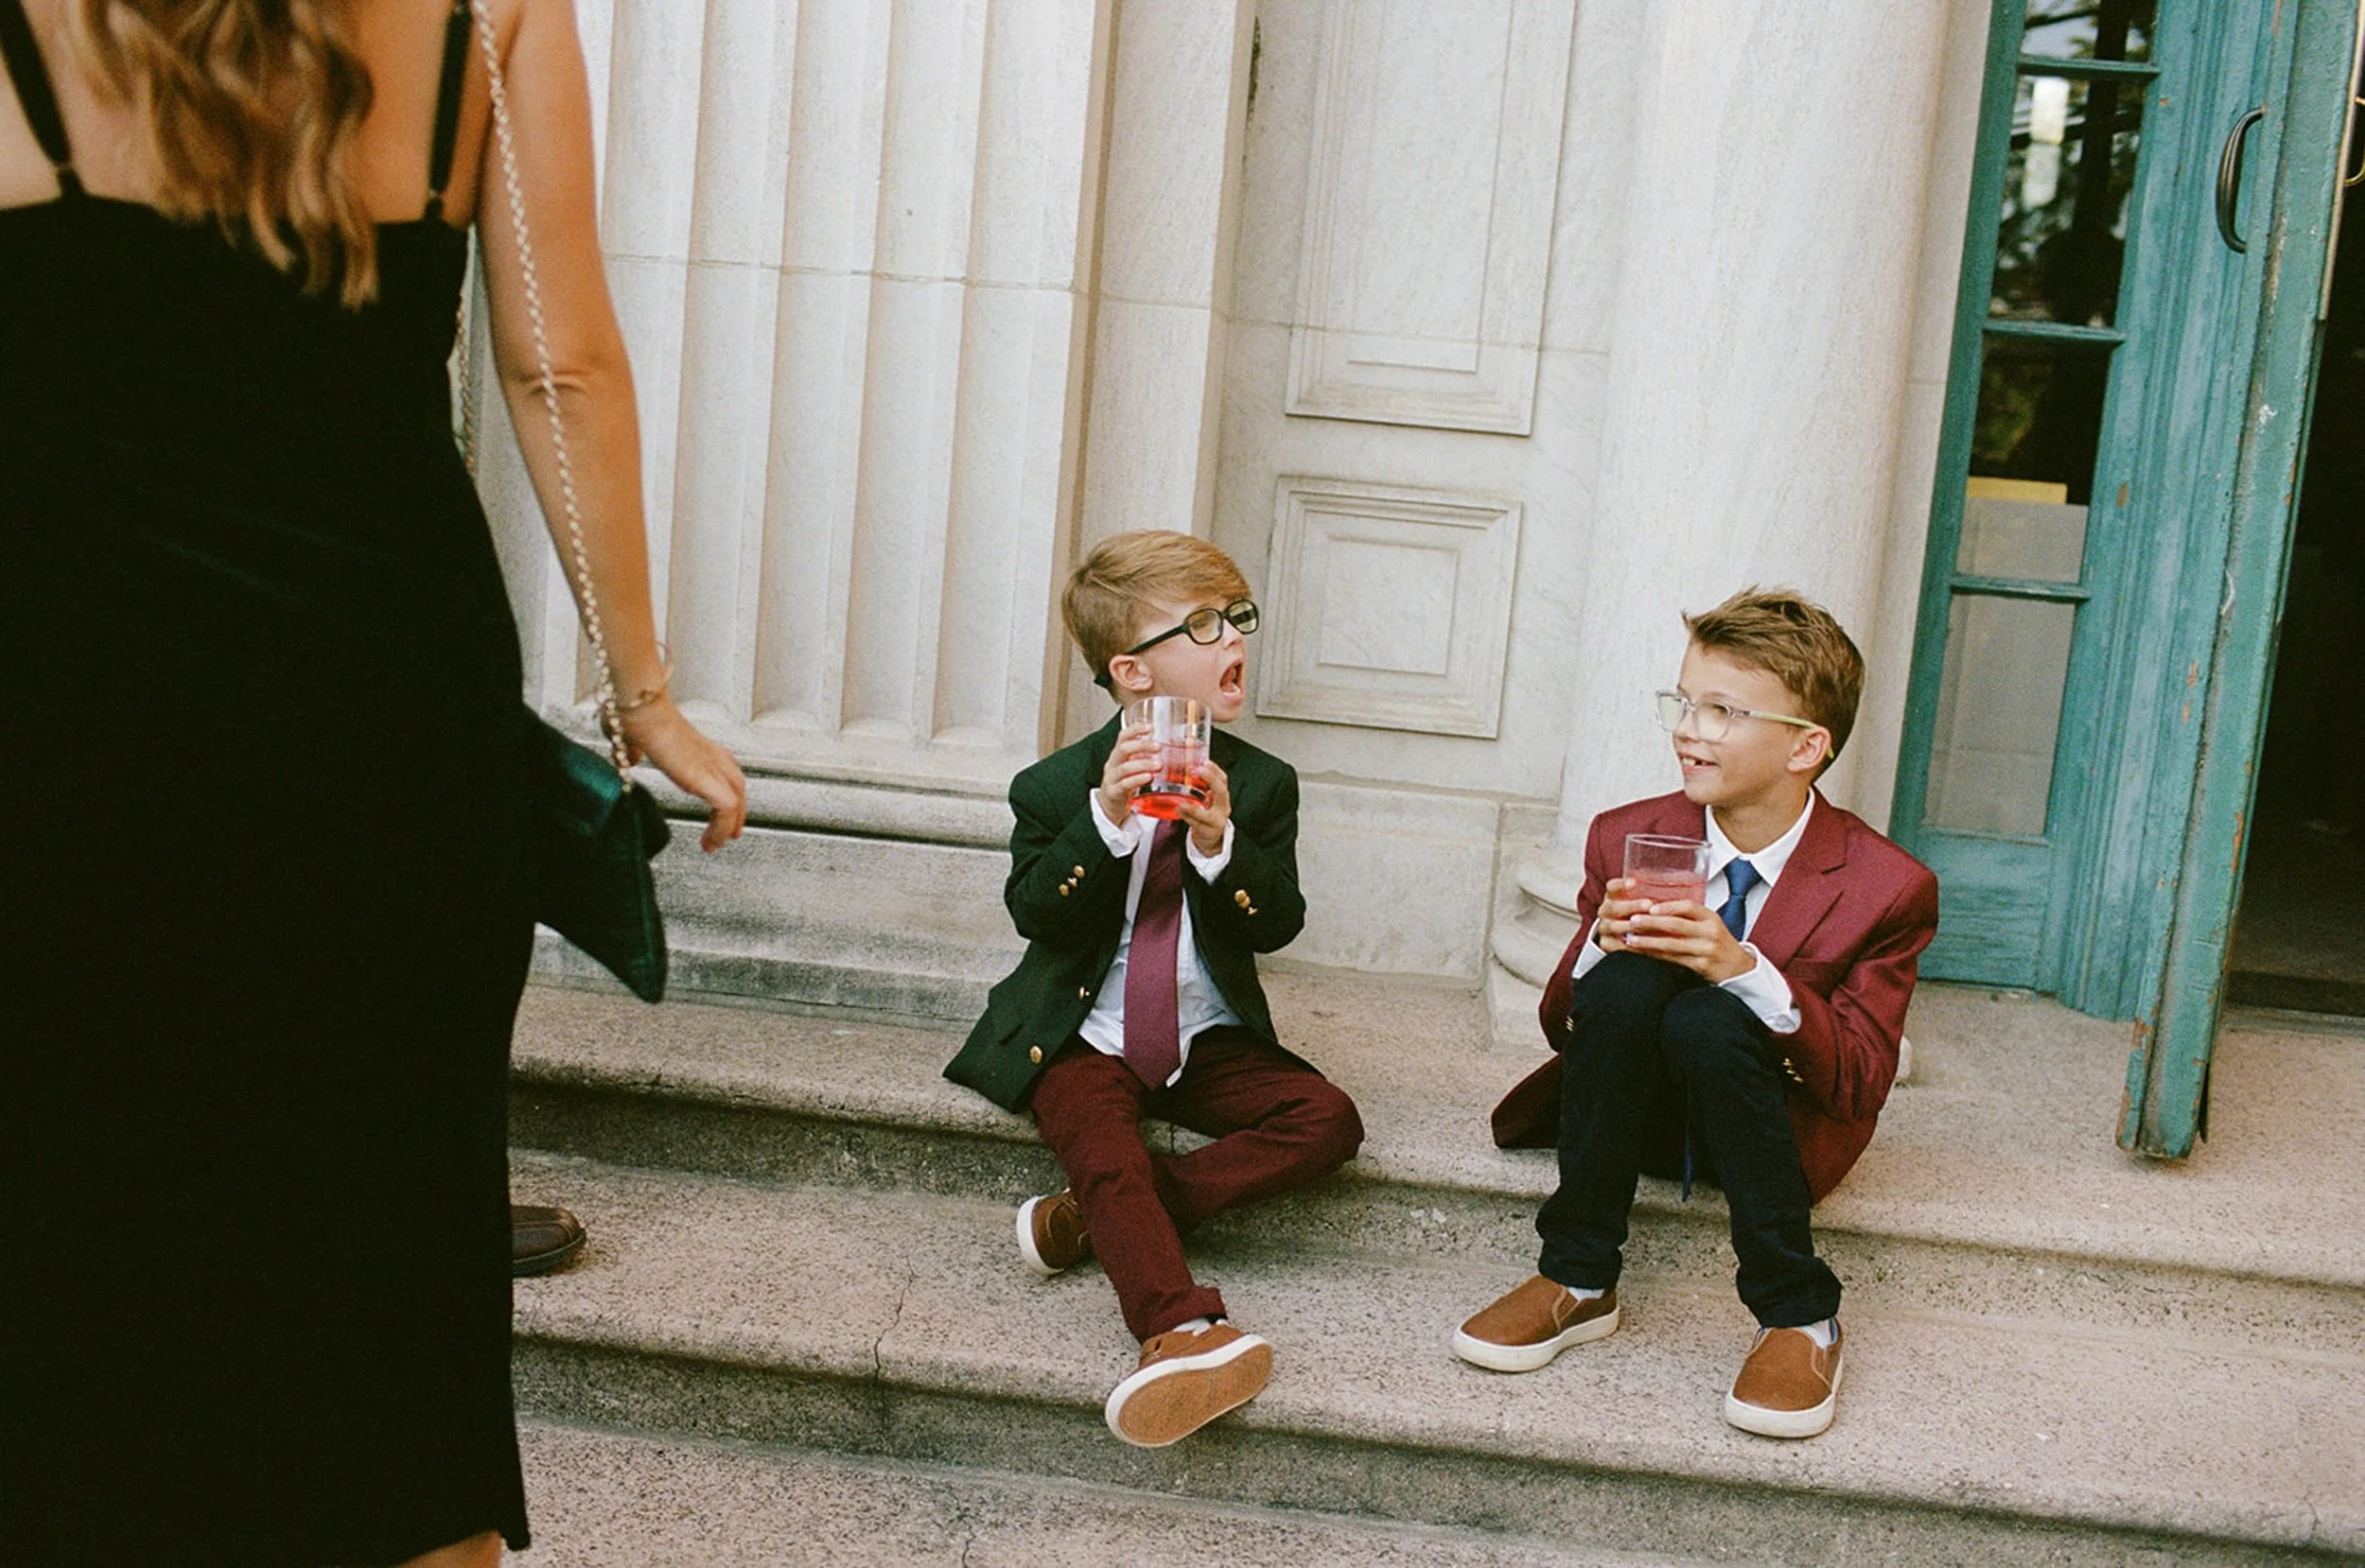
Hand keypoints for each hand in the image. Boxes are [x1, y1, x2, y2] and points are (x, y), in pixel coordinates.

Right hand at [615, 697, 746, 851]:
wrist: (636, 704)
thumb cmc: (631, 712)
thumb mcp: (627, 736)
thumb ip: (630, 750)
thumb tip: (628, 759)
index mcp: (691, 741)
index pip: (719, 763)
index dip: (723, 784)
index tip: (718, 805)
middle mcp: (704, 751)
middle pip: (735, 780)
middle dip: (737, 807)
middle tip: (731, 831)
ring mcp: (706, 762)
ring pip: (736, 794)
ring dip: (731, 821)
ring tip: (719, 842)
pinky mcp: (702, 775)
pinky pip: (725, 807)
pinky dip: (722, 826)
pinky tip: (712, 840)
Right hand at [1095, 723, 1160, 824]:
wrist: (1110, 804)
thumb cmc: (1125, 782)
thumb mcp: (1133, 766)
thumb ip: (1147, 756)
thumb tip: (1171, 747)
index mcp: (1118, 754)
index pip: (1123, 736)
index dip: (1135, 729)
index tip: (1151, 727)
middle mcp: (1113, 763)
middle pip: (1123, 749)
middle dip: (1142, 746)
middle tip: (1158, 747)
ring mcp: (1111, 778)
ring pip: (1125, 768)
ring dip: (1143, 764)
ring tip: (1158, 765)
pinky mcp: (1113, 793)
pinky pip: (1124, 785)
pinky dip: (1137, 780)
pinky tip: (1148, 777)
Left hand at [1175, 754, 1230, 857]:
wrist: (1211, 836)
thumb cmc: (1207, 813)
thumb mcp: (1207, 799)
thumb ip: (1200, 787)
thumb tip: (1184, 769)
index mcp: (1222, 797)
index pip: (1223, 780)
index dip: (1215, 770)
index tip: (1205, 761)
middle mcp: (1223, 808)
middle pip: (1221, 792)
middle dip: (1210, 779)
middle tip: (1195, 771)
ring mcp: (1217, 821)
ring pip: (1207, 814)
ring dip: (1193, 808)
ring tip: (1181, 802)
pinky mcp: (1208, 832)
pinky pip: (1197, 824)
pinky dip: (1187, 817)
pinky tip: (1178, 810)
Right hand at [1593, 877, 1647, 953]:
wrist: (1621, 937)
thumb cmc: (1638, 915)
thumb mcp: (1640, 902)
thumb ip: (1651, 895)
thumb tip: (1681, 882)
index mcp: (1612, 897)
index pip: (1612, 887)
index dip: (1621, 884)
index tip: (1634, 883)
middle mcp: (1606, 912)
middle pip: (1612, 907)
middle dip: (1631, 906)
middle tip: (1648, 904)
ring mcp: (1605, 928)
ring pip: (1612, 926)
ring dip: (1630, 925)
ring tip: (1647, 925)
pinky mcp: (1607, 945)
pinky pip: (1616, 945)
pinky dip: (1629, 944)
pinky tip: (1642, 943)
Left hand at [1621, 897, 1754, 982]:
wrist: (1738, 968)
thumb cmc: (1718, 943)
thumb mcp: (1709, 925)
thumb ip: (1688, 918)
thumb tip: (1654, 909)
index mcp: (1710, 918)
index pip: (1688, 907)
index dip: (1668, 906)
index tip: (1649, 907)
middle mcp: (1710, 932)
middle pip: (1677, 925)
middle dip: (1652, 922)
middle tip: (1632, 920)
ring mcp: (1706, 950)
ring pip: (1673, 944)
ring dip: (1649, 941)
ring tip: (1632, 939)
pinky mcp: (1702, 966)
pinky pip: (1674, 959)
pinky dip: (1656, 955)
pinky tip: (1644, 952)